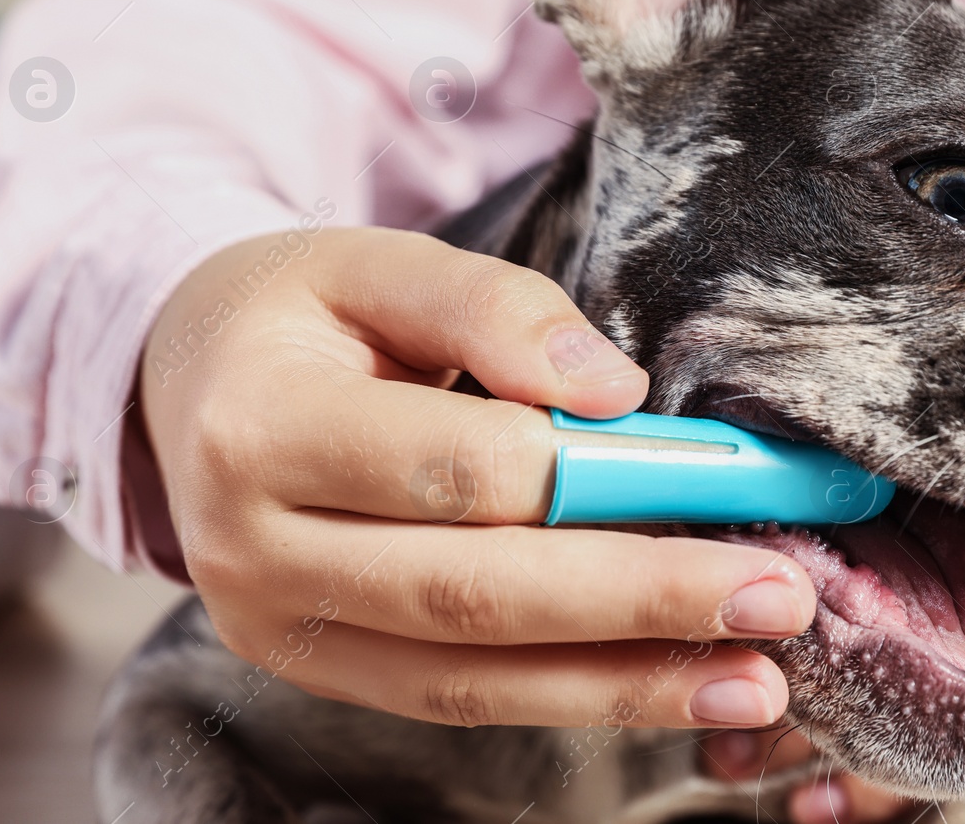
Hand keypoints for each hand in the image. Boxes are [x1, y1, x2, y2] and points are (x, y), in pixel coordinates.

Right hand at [141, 226, 815, 729]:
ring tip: (753, 675)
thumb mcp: (378, 263)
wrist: (186, 382)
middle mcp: (251, 547)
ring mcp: (276, 626)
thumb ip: (496, 309)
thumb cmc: (296, 312)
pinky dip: (572, 697)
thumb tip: (615, 392)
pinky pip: (456, 699)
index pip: (456, 464)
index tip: (729, 474)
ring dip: (626, 682)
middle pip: (475, 591)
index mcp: (261, 424)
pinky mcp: (317, 667)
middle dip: (642, 600)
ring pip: (471, 676)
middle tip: (779, 599)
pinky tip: (668, 686)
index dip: (603, 473)